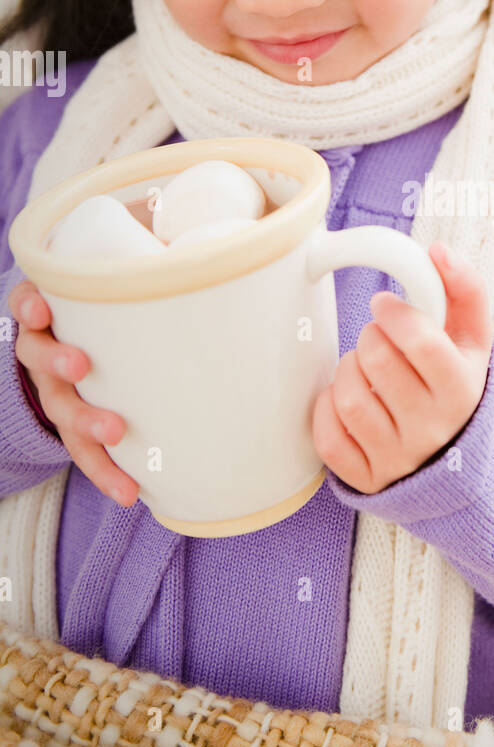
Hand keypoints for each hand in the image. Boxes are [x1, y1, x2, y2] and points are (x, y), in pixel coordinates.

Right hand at [8, 279, 137, 506]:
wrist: (89, 347)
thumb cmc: (115, 308)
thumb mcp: (117, 284)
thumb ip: (146, 269)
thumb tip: (211, 254)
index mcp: (51, 311)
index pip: (28, 303)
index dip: (30, 306)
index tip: (41, 309)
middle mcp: (46, 351)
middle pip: (39, 357)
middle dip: (57, 362)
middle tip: (81, 365)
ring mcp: (56, 392)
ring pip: (59, 408)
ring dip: (85, 422)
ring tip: (114, 432)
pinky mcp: (73, 427)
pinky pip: (82, 452)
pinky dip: (105, 472)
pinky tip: (128, 492)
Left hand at [312, 241, 492, 493]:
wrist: (457, 461)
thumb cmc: (457, 387)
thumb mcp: (474, 342)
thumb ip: (465, 291)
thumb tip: (438, 251)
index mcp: (462, 391)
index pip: (422, 343)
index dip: (394, 314)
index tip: (383, 305)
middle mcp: (432, 429)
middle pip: (378, 363)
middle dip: (369, 337)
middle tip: (376, 338)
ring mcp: (398, 458)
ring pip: (348, 399)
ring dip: (346, 370)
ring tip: (362, 368)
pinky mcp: (367, 479)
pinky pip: (328, 440)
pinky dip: (326, 411)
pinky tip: (344, 400)